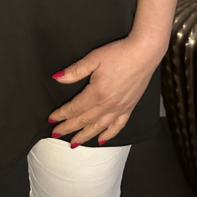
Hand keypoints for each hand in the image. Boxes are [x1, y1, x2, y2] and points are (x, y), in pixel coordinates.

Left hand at [48, 36, 162, 144]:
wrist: (144, 53)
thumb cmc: (119, 53)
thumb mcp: (93, 58)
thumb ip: (75, 71)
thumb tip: (57, 78)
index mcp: (97, 94)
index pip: (75, 108)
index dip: (62, 114)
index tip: (52, 119)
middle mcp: (108, 105)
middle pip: (84, 120)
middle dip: (69, 128)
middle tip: (56, 133)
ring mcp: (120, 108)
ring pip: (99, 127)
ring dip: (85, 136)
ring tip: (74, 143)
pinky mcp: (130, 107)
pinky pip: (118, 126)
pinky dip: (108, 135)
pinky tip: (101, 139)